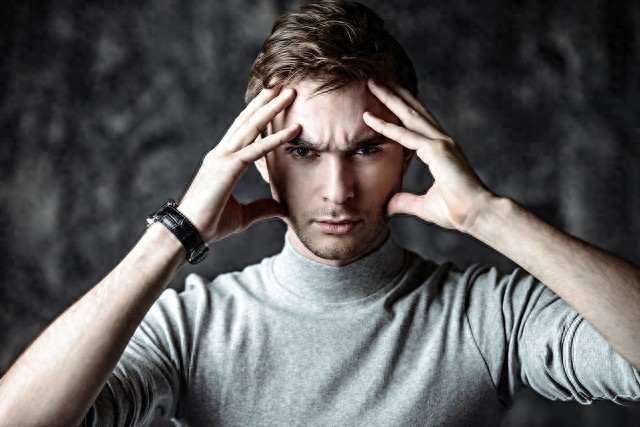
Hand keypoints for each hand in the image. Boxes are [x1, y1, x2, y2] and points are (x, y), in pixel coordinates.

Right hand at [178, 87, 300, 242]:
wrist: (188, 232)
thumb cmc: (209, 224)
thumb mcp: (243, 215)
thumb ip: (262, 208)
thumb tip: (281, 208)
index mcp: (222, 161)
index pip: (242, 132)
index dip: (257, 115)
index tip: (271, 101)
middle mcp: (221, 153)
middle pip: (247, 121)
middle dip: (265, 102)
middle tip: (282, 86)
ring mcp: (223, 157)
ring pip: (252, 127)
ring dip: (272, 109)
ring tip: (288, 92)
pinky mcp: (228, 167)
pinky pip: (257, 149)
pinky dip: (277, 138)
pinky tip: (294, 129)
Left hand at [363, 80, 491, 230]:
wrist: (478, 214)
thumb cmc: (457, 211)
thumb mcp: (423, 206)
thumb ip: (404, 202)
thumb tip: (387, 206)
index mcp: (440, 150)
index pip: (415, 125)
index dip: (399, 110)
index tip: (384, 98)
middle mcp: (440, 141)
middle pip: (412, 112)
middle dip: (393, 94)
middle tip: (375, 79)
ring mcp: (440, 143)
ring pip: (408, 116)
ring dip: (389, 98)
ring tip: (372, 83)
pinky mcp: (438, 151)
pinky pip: (406, 136)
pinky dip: (387, 127)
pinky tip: (369, 118)